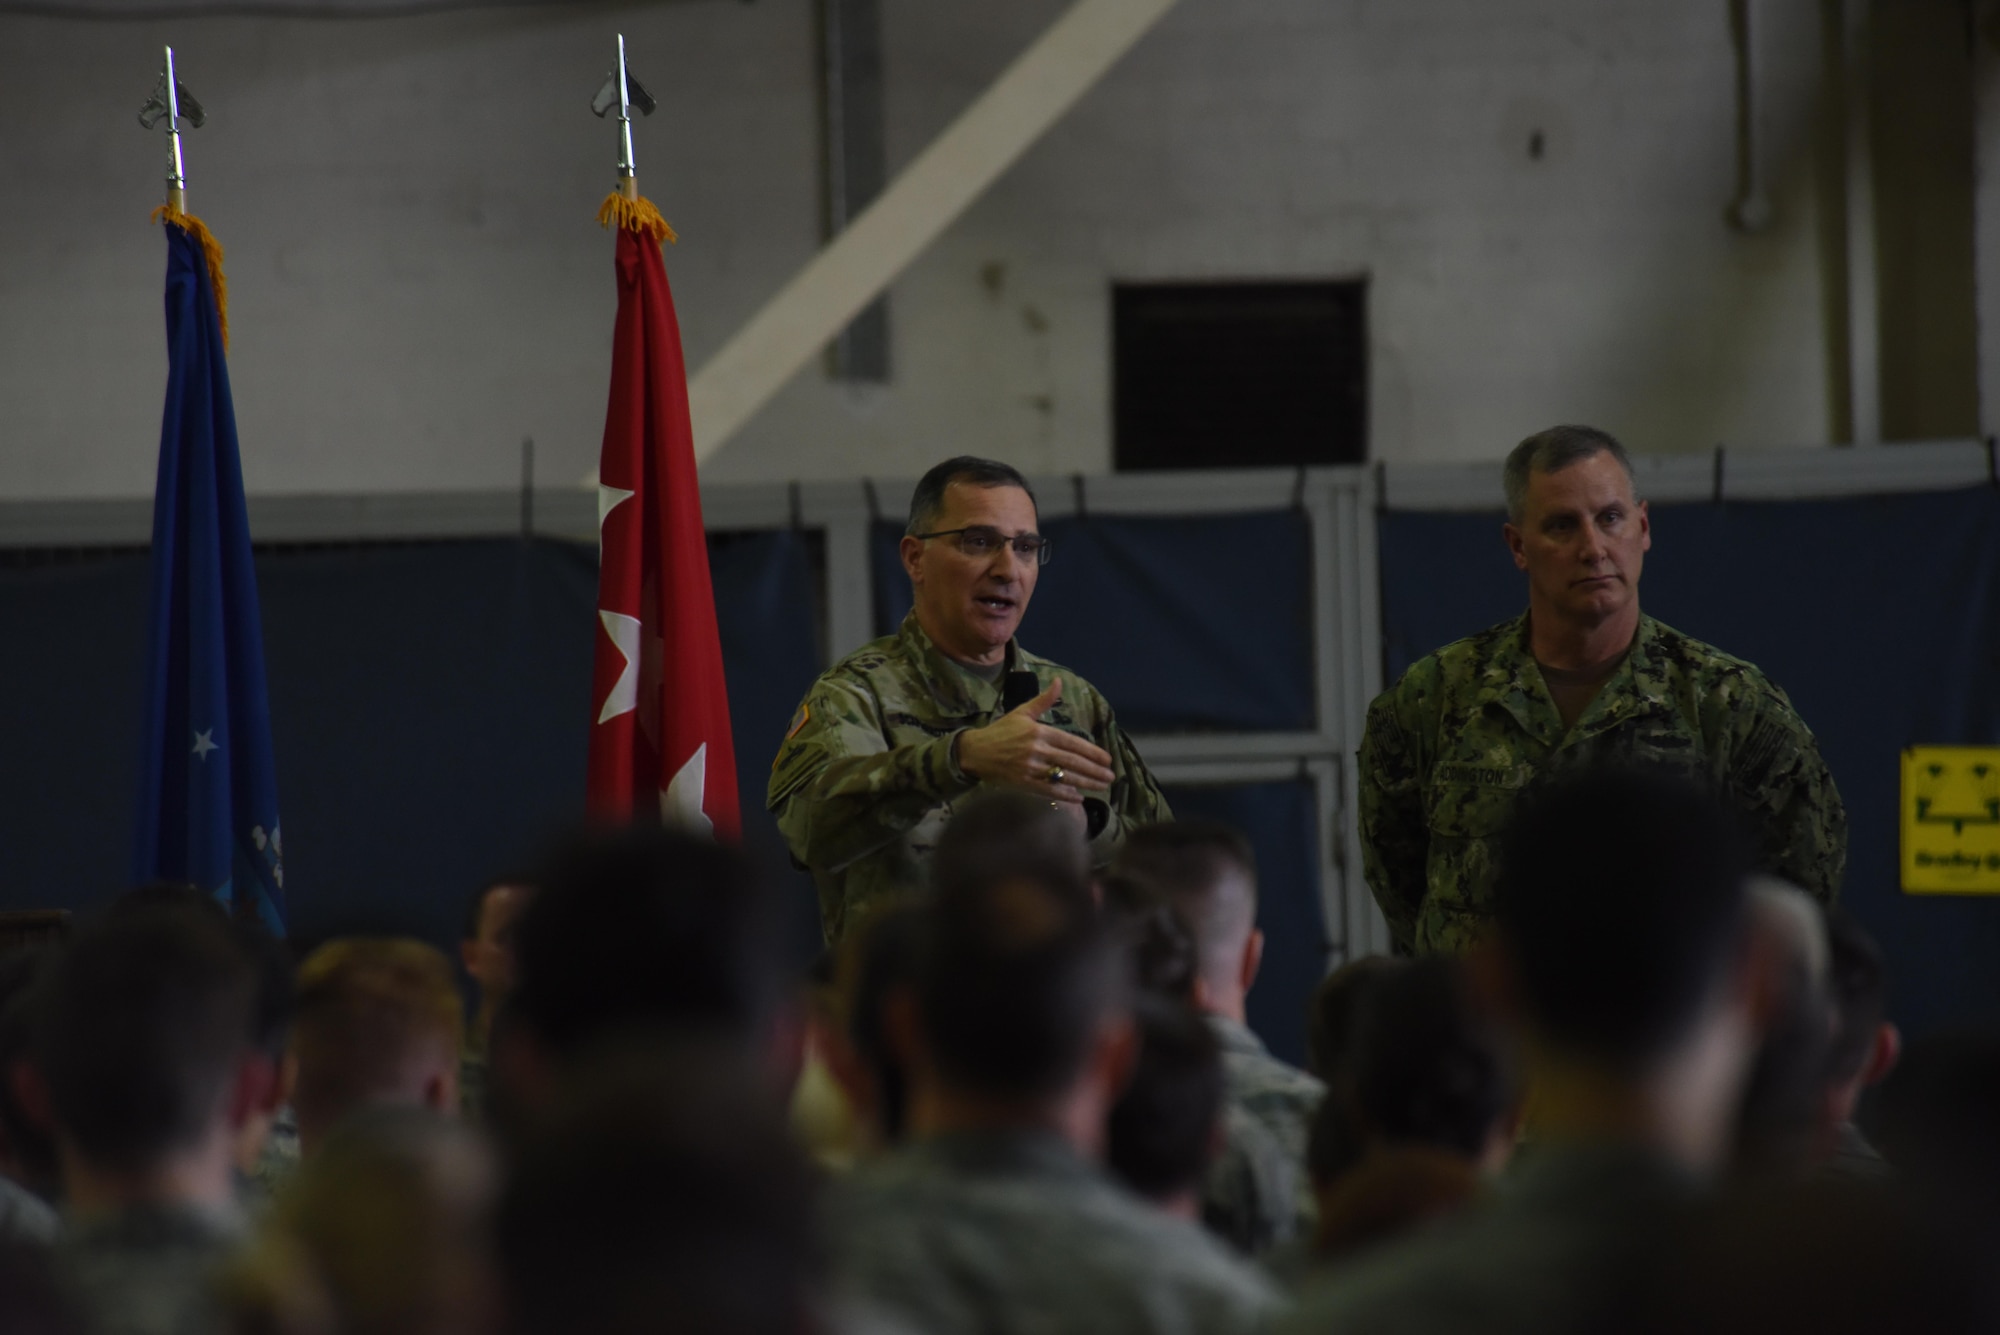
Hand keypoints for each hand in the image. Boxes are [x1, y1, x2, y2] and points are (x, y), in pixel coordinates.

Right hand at [955, 678, 1115, 804]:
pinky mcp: (1023, 783)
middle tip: (1111, 776)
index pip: (1072, 743)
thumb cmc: (1002, 731)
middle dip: (1094, 770)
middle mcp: (1037, 750)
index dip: (1092, 752)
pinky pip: (1048, 790)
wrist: (976, 752)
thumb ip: (1044, 700)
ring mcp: (1030, 768)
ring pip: (1063, 777)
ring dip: (1086, 783)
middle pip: (1072, 762)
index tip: (1107, 759)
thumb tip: (1059, 681)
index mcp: (1039, 732)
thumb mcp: (1022, 712)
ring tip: (1102, 786)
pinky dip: (1065, 795)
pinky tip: (1079, 797)